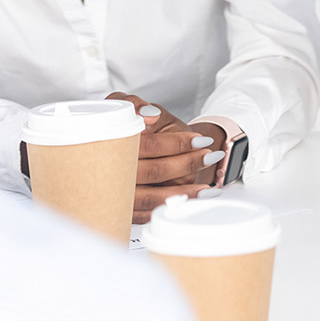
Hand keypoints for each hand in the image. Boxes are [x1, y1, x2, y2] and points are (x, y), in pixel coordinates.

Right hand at [106, 93, 221, 223]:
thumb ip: (138, 106)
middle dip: (184, 165)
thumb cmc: (150, 130)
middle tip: (210, 156)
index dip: (174, 143)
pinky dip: (169, 208)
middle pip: (150, 171)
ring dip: (181, 192)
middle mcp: (108, 170)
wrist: (154, 151)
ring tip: (208, 187)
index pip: (145, 144)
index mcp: (107, 141)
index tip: (200, 140)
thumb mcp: (144, 111)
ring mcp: (113, 192)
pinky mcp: (121, 208)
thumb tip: (148, 115)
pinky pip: (145, 214)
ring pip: (147, 197)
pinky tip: (194, 202)